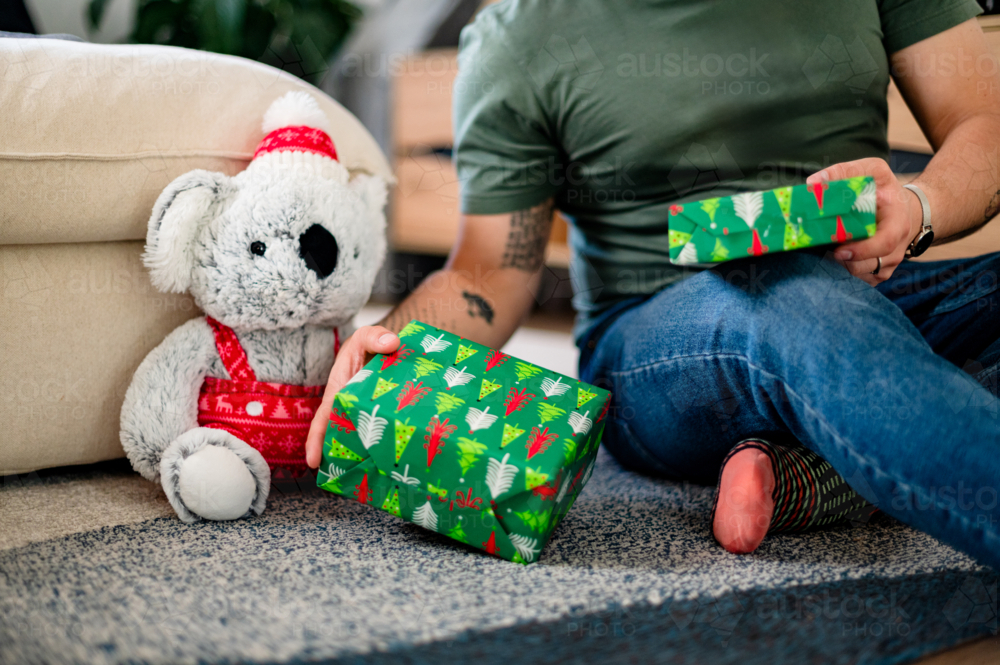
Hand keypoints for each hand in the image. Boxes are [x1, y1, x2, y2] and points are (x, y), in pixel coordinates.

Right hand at [305, 325, 399, 467]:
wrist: (385, 347)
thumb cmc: (368, 344)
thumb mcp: (366, 337)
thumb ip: (374, 336)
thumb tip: (390, 343)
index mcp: (338, 391)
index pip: (324, 418)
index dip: (317, 439)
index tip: (313, 461)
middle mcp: (348, 407)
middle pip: (341, 435)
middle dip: (341, 457)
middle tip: (344, 480)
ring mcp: (365, 414)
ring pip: (361, 439)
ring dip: (363, 456)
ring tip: (370, 479)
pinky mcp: (381, 417)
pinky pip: (380, 434)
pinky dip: (384, 446)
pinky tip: (393, 463)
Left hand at [807, 158, 922, 284]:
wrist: (905, 211)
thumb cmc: (885, 191)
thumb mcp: (874, 172)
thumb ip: (845, 172)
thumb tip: (814, 182)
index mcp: (897, 223)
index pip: (885, 243)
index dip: (862, 250)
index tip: (839, 251)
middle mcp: (897, 247)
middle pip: (867, 265)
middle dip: (842, 260)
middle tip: (824, 250)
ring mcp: (889, 262)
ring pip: (861, 275)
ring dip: (840, 266)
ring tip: (827, 251)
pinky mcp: (880, 273)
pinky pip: (860, 281)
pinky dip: (844, 273)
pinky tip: (835, 259)